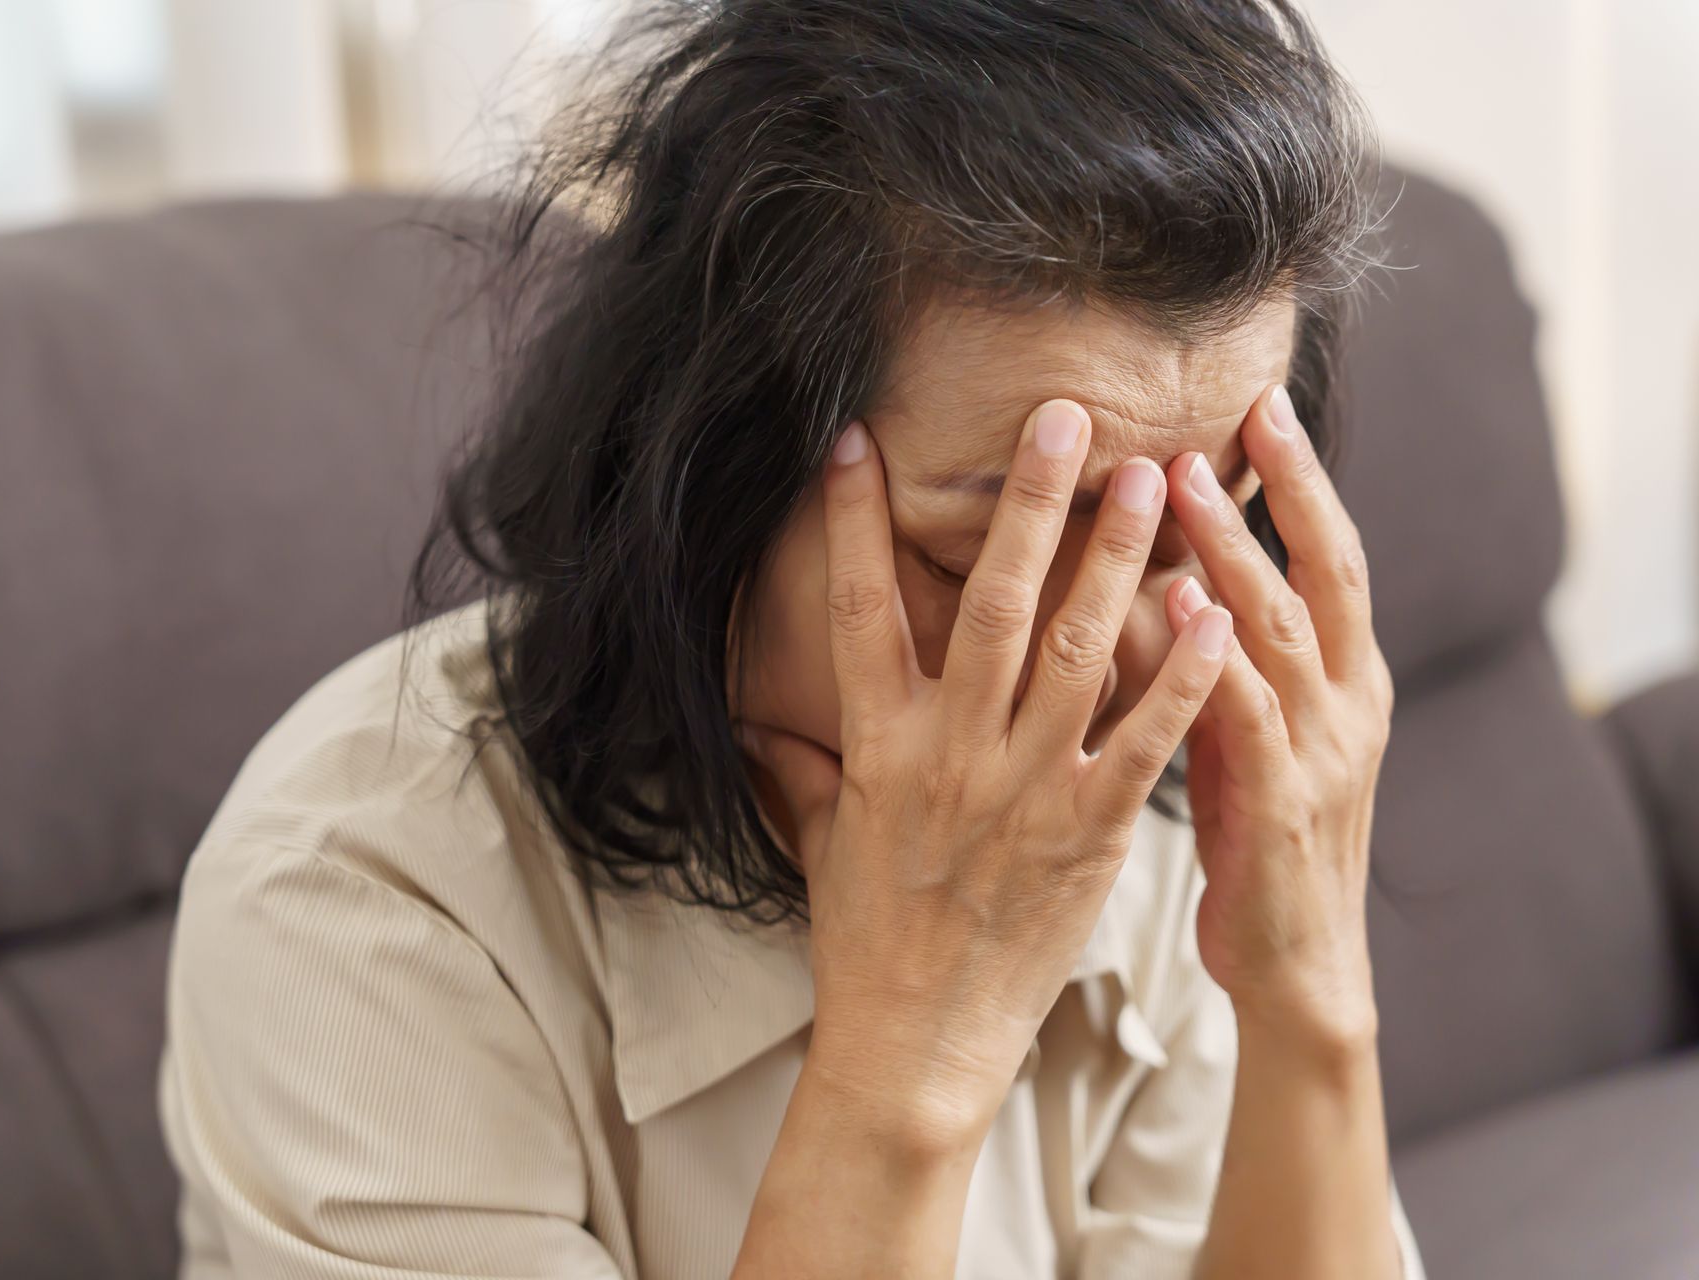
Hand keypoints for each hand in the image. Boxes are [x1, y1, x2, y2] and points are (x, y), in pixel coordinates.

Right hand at [739, 400, 1233, 1148]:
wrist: (914, 1043)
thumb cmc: (866, 939)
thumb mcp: (820, 840)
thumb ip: (798, 766)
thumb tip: (756, 722)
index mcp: (879, 745)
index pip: (858, 610)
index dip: (850, 521)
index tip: (855, 440)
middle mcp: (951, 753)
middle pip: (994, 604)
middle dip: (1032, 503)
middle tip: (1066, 418)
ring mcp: (1023, 792)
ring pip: (1081, 653)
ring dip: (1118, 560)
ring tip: (1153, 480)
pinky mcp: (1089, 836)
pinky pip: (1145, 743)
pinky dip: (1182, 678)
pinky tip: (1213, 614)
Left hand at [1162, 383, 1392, 1053]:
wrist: (1297, 965)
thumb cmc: (1261, 840)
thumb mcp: (1254, 735)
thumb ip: (1224, 662)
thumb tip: (1159, 579)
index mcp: (1344, 681)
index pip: (1330, 559)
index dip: (1302, 483)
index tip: (1263, 406)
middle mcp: (1347, 702)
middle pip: (1322, 572)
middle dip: (1285, 489)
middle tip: (1241, 411)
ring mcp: (1320, 751)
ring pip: (1278, 629)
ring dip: (1232, 551)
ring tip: (1182, 481)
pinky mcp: (1280, 804)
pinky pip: (1245, 714)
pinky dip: (1214, 654)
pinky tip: (1179, 601)